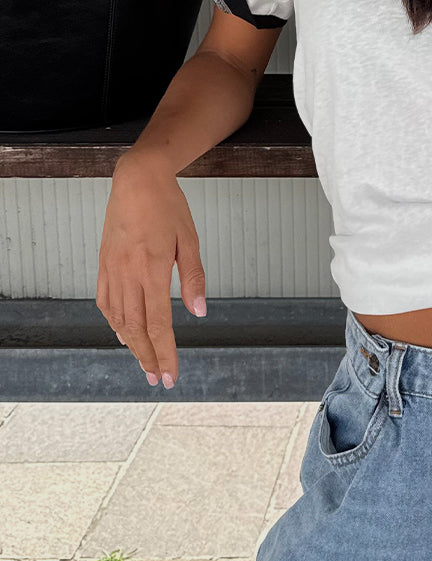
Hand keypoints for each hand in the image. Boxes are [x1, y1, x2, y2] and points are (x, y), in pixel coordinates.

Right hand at [97, 158, 205, 387]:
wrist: (137, 180)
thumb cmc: (168, 207)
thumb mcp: (190, 240)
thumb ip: (194, 278)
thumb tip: (198, 312)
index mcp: (153, 269)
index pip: (159, 323)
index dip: (165, 353)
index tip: (171, 374)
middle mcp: (128, 273)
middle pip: (136, 328)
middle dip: (148, 358)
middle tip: (158, 380)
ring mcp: (112, 270)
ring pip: (119, 319)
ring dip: (132, 346)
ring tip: (145, 364)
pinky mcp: (104, 265)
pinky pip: (106, 302)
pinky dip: (114, 324)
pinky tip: (123, 335)